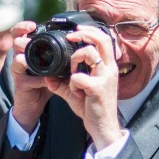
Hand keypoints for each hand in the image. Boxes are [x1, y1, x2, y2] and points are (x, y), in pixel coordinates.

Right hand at [9, 23, 52, 132]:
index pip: (19, 33)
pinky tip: (47, 80)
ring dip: (26, 58)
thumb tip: (77, 40)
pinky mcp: (20, 84)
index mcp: (28, 51)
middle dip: (23, 40)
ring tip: (34, 59)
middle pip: (16, 43)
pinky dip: (39, 79)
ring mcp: (19, 71)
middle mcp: (20, 58)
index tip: (32, 26)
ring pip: (17, 59)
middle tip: (29, 40)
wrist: (34, 103)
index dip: (23, 27)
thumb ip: (59, 54)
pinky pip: (28, 79)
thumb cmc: (44, 81)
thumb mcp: (52, 65)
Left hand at [41, 25, 123, 151]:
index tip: (76, 32)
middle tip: (71, 36)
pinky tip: (76, 93)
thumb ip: (63, 83)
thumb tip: (48, 76)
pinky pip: (78, 78)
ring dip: (75, 59)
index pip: (104, 40)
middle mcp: (110, 69)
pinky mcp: (99, 88)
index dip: (90, 31)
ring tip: (72, 74)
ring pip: (89, 54)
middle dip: (84, 34)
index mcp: (107, 67)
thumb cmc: (93, 108)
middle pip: (102, 39)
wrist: (103, 127)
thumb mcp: (76, 92)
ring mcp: (105, 78)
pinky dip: (72, 84)